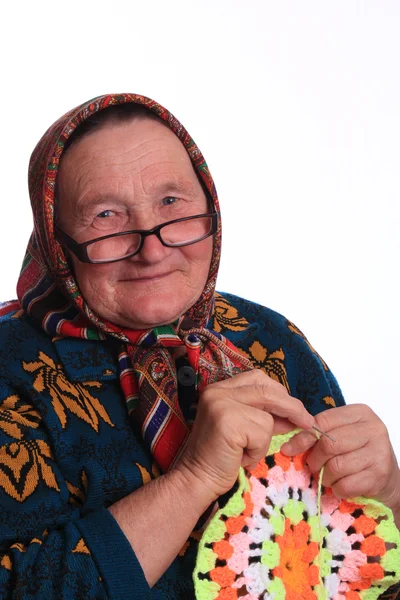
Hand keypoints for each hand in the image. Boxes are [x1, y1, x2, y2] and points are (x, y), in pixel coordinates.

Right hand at [174, 370, 314, 502]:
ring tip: (244, 451)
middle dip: (291, 407)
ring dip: (264, 439)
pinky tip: (240, 457)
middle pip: (267, 390)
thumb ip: (266, 417)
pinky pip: (262, 434)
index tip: (297, 410)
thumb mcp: (246, 430)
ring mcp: (220, 404)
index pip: (258, 379)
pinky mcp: (227, 421)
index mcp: (220, 389)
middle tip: (307, 423)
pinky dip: (257, 451)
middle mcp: (218, 391)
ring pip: (267, 416)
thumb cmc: (222, 457)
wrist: (198, 479)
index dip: (281, 393)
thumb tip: (296, 415)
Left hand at [281, 404, 399, 513]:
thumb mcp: (341, 436)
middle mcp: (373, 429)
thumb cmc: (358, 453)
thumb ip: (318, 434)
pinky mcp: (380, 475)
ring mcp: (379, 452)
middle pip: (328, 444)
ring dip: (326, 477)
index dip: (303, 437)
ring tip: (329, 477)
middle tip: (314, 466)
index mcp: (361, 413)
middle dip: (315, 459)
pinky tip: (341, 487)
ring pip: (336, 466)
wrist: (388, 479)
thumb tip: (288, 447)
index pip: (323, 421)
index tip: (291, 448)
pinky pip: (346, 485)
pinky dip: (337, 490)